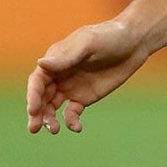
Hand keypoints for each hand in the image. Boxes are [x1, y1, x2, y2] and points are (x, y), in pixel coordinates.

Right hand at [26, 20, 149, 133]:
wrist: (133, 43)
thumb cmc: (108, 36)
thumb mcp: (87, 44)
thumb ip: (66, 57)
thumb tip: (40, 63)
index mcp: (55, 59)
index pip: (37, 81)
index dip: (33, 95)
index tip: (33, 110)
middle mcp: (58, 75)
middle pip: (41, 97)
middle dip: (36, 112)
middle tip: (34, 128)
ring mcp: (70, 88)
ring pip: (52, 107)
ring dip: (49, 119)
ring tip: (55, 130)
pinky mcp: (84, 98)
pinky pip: (72, 113)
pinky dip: (71, 121)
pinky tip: (76, 127)